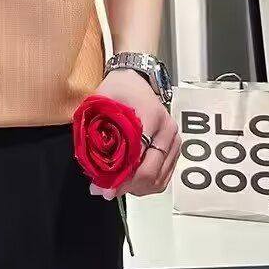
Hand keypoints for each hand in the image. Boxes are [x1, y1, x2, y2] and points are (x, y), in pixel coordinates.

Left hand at [90, 69, 180, 199]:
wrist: (137, 78)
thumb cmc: (118, 89)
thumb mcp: (101, 103)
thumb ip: (96, 131)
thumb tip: (92, 167)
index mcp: (150, 116)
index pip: (137, 155)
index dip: (120, 175)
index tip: (103, 186)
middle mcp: (167, 130)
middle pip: (150, 171)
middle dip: (126, 186)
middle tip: (105, 190)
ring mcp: (175, 140)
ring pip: (159, 178)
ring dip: (137, 188)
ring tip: (116, 186)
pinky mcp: (176, 148)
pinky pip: (165, 176)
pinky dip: (147, 184)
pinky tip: (131, 182)